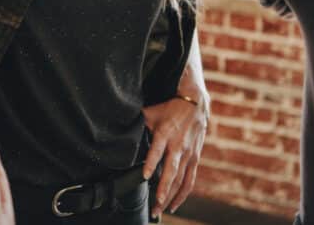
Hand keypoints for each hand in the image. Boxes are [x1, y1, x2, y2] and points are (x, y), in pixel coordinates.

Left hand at [141, 94, 207, 218]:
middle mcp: (178, 146)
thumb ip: (138, 121)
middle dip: (163, 189)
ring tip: (160, 208)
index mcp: (165, 133)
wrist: (196, 104)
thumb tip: (117, 125)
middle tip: (155, 204)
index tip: (145, 175)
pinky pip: (190, 180)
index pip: (157, 150)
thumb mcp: (152, 112)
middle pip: (171, 171)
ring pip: (181, 180)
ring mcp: (188, 154)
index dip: (152, 163)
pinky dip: (182, 194)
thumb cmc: (170, 109)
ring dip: (171, 196)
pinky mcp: (195, 159)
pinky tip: (174, 204)